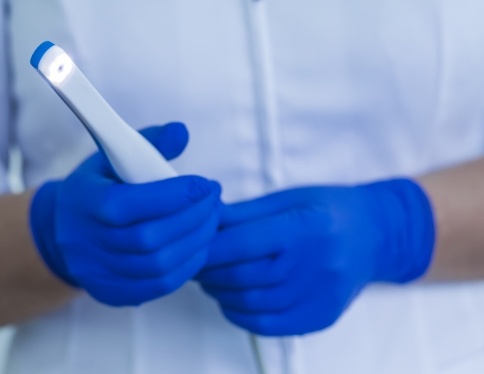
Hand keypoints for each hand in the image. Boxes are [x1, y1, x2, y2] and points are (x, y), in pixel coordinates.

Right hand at [30, 123, 221, 305]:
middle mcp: (85, 242)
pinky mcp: (113, 293)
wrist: (67, 230)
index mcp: (82, 202)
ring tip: (212, 219)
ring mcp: (98, 273)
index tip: (204, 184)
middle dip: (193, 217)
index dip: (172, 196)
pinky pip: (160, 285)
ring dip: (196, 241)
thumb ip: (149, 143)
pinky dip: (188, 265)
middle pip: (148, 239)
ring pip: (159, 265)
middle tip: (214, 200)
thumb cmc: (100, 187)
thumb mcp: (114, 156)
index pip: (127, 205)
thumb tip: (181, 132)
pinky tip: (200, 244)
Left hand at [197, 179, 434, 335]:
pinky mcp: (320, 317)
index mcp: (305, 227)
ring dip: (220, 293)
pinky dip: (240, 314)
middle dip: (208, 271)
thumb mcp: (289, 199)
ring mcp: (320, 296)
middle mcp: (315, 265)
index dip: (208, 248)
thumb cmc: (329, 210)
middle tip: (195, 263)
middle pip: (242, 276)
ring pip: (250, 304)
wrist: (374, 235)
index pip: (242, 244)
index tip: (191, 245)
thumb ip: (245, 213)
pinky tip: (232, 299)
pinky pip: (267, 325)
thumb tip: (204, 220)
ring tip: (212, 279)